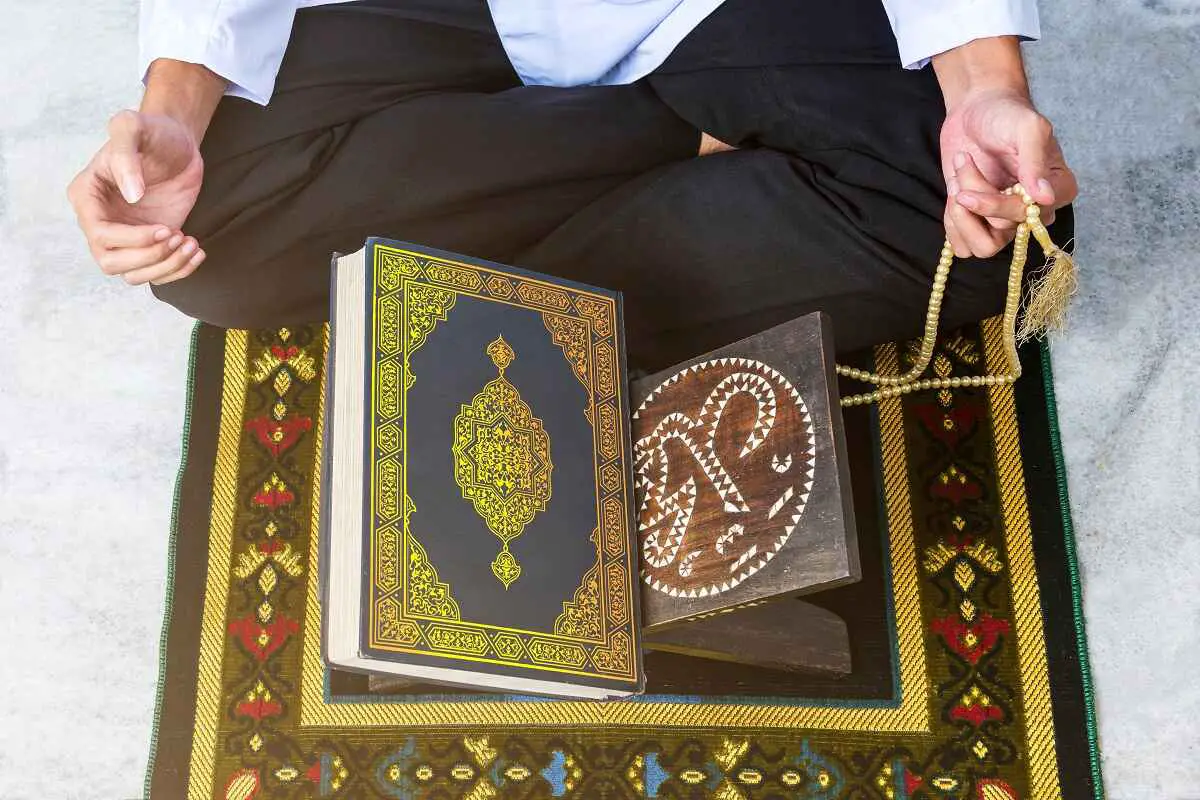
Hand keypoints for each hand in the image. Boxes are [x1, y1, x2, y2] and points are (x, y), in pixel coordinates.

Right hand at [68, 110, 205, 284]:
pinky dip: (179, 269)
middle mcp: (100, 222)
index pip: (101, 235)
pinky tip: (197, 250)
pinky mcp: (150, 243)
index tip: (166, 229)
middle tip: (177, 236)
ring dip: (166, 266)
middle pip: (112, 263)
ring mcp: (125, 235)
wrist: (178, 143)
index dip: (133, 239)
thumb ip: (125, 154)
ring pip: (135, 275)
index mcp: (87, 198)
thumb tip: (130, 195)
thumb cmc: (153, 133)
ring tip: (191, 243)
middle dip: (149, 257)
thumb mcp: (133, 127)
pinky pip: (158, 272)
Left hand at [933, 38, 1077, 258]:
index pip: (1032, 217)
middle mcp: (1032, 211)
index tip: (981, 188)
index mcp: (1056, 189)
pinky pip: (963, 247)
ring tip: (958, 181)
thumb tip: (1045, 197)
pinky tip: (953, 196)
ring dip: (962, 215)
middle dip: (975, 194)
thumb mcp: (1026, 128)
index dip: (1002, 206)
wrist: (975, 110)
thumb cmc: (1006, 114)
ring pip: (982, 245)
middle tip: (965, 160)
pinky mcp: (978, 223)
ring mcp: (1004, 220)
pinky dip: (952, 226)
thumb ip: (1035, 160)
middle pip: (1002, 229)